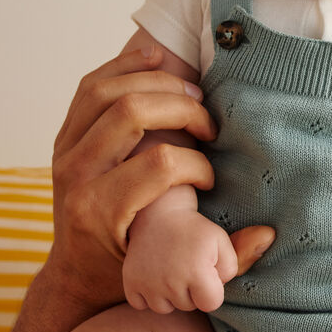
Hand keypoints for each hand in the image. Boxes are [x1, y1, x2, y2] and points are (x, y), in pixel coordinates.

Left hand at [45, 45, 273, 314]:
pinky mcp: (64, 135)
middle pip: (130, 113)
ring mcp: (64, 151)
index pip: (158, 164)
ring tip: (191, 93)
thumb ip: (224, 259)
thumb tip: (268, 234)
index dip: (196, 163)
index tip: (210, 176)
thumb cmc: (127, 272)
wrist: (75, 272)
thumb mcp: (173, 273)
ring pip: (106, 91)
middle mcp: (75, 176)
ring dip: (155, 81)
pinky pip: (91, 86)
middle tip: (208, 124)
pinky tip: (157, 59)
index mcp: (101, 211)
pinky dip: (124, 66)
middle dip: (181, 110)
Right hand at [123, 204, 253, 312]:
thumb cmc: (193, 229)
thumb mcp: (221, 240)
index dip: (212, 290)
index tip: (206, 273)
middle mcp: (171, 282)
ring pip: (165, 308)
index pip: (211, 304)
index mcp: (196, 272)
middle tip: (186, 266)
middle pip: (188, 306)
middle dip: (191, 291)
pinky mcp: (130, 283)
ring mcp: (148, 284)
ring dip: (169, 295)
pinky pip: (141, 305)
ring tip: (170, 269)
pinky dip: (147, 294)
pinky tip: (154, 275)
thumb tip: (220, 288)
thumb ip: (231, 267)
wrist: (158, 213)